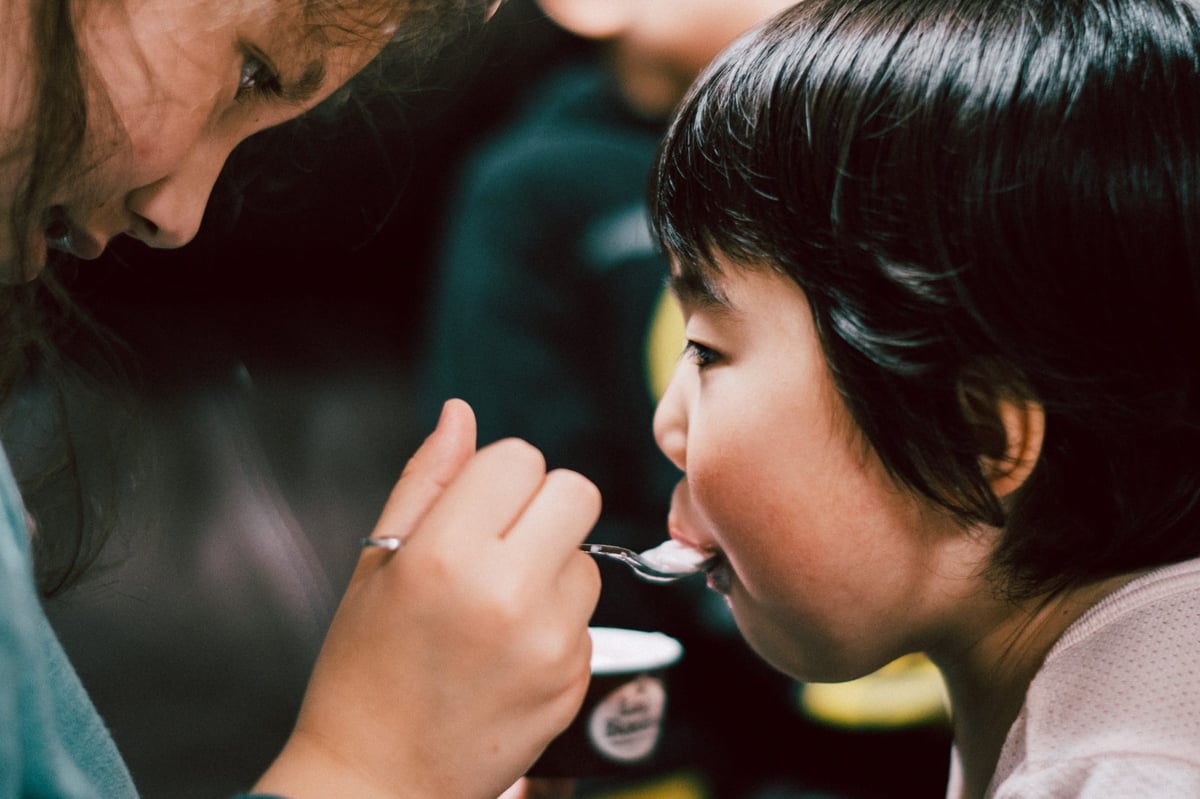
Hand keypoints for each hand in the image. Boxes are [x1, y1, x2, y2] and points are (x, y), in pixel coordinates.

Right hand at [254, 399, 601, 798]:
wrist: (378, 779)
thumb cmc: (364, 668)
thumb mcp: (377, 563)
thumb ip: (425, 480)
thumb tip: (461, 413)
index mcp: (446, 555)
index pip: (520, 458)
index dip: (497, 477)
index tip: (474, 508)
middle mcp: (507, 594)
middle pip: (576, 492)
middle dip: (541, 505)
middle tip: (498, 544)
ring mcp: (550, 642)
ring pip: (588, 555)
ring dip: (552, 566)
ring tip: (496, 608)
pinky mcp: (575, 679)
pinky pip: (587, 615)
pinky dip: (558, 621)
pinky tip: (509, 650)